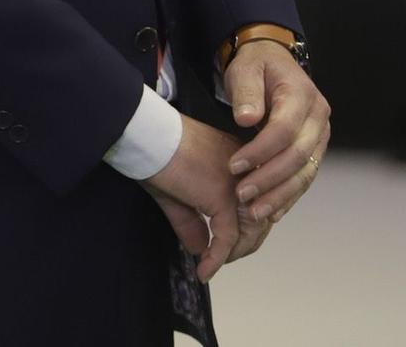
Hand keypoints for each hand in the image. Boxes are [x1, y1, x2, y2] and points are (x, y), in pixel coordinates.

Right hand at [140, 112, 253, 281]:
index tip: (228, 242)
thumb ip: (191, 220)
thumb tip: (199, 248)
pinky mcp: (223, 199)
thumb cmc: (154, 150)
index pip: (257, 201)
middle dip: (243, 244)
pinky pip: (226, 239)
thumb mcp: (175, 191)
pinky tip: (203, 270)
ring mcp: (237, 186)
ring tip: (211, 266)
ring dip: (233, 254)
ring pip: (250, 232)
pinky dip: (216, 259)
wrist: (145, 134)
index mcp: (240, 161)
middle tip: (221, 259)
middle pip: (260, 218)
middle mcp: (247, 171)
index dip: (246, 226)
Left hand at [225, 40, 330, 227]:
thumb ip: (246, 92)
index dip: (259, 151)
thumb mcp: (245, 68)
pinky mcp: (314, 149)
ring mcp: (320, 136)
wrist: (272, 62)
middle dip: (269, 179)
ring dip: (281, 195)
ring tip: (255, 212)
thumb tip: (246, 118)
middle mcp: (319, 119)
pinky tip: (272, 212)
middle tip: (242, 196)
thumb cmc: (255, 65)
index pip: (284, 130)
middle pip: (298, 156)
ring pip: (305, 172)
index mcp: (303, 96)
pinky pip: (304, 176)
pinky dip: (288, 195)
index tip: (233, 166)